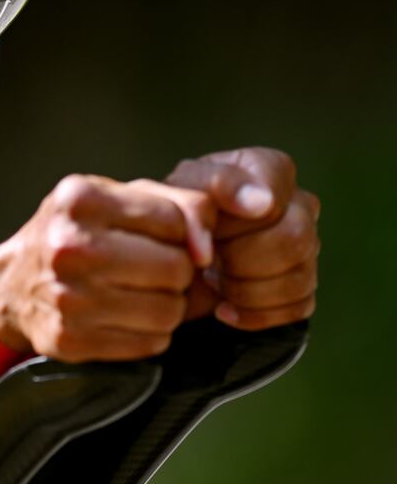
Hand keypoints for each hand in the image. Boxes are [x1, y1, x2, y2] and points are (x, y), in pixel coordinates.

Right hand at [0, 174, 215, 361]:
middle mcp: (69, 246)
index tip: (154, 239)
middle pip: (175, 268)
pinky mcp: (70, 340)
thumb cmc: (78, 234)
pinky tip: (123, 318)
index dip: (176, 233)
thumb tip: (206, 252)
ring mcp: (67, 297)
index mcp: (80, 199)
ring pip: (168, 310)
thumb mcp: (116, 199)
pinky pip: (148, 344)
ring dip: (165, 306)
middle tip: (150, 271)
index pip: (175, 220)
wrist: (13, 285)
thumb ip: (179, 205)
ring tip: (138, 294)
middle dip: (175, 272)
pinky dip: (148, 334)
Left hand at [166, 147, 319, 330]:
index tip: (214, 232)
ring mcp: (308, 245)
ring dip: (243, 288)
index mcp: (270, 169)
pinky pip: (297, 307)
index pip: (274, 193)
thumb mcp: (179, 194)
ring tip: (212, 279)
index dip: (240, 219)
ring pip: (298, 278)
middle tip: (205, 259)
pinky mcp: (304, 284)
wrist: (175, 252)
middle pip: (294, 239)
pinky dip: (254, 314)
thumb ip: (214, 187)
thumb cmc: (178, 214)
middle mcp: (299, 203)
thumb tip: (262, 204)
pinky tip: (224, 306)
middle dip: (239, 258)